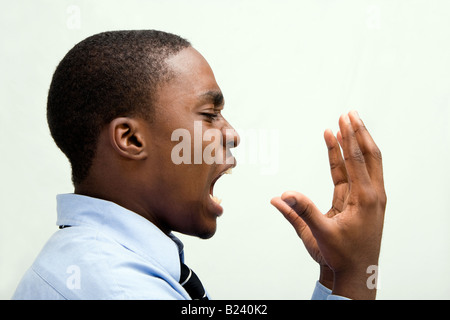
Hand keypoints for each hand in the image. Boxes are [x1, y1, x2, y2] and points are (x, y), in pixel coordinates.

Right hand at [271, 111, 386, 298]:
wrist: (355, 274)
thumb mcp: (317, 235)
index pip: (356, 162)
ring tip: (347, 123)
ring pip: (365, 162)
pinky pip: (355, 174)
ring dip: (356, 142)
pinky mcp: (361, 200)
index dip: (348, 140)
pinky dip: (348, 159)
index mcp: (364, 200)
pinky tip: (341, 147)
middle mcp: (371, 195)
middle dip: (358, 133)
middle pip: (368, 155)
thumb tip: (279, 196)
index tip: (341, 121)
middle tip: (349, 114)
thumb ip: (299, 214)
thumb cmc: (340, 257)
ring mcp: (368, 197)